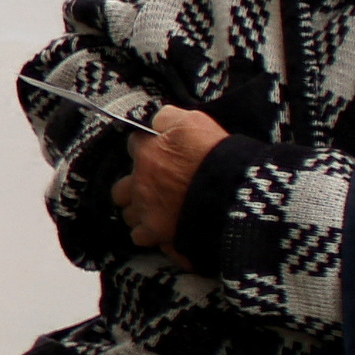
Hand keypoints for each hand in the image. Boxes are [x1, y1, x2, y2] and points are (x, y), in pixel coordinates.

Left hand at [122, 104, 229, 255]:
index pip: (133, 146)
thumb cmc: (215, 155)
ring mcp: (146, 210)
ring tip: (157, 211)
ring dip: (140, 212)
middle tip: (153, 188)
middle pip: (120, 189)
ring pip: (129, 214)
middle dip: (133, 188)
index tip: (158, 153)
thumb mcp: (194, 122)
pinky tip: (162, 229)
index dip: (146, 149)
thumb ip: (169, 118)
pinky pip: (141, 237)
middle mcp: (140, 183)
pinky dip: (149, 233)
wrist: (234, 190)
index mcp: (147, 154)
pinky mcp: (157, 232)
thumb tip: (156, 121)